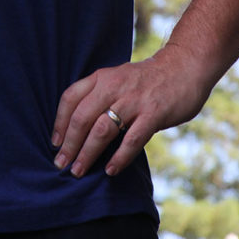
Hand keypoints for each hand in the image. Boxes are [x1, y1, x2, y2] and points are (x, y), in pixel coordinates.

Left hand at [50, 47, 210, 177]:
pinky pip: (132, 139)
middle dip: (70, 144)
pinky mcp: (154, 113)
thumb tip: (78, 128)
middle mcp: (114, 86)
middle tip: (62, 164)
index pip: (71, 98)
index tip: (55, 143)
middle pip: (82, 117)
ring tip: (80, 170)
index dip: (60, 122)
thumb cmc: (146, 80)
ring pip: (103, 130)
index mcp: (102, 77)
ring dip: (88, 153)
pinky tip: (110, 170)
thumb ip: (99, 96)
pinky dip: (119, 157)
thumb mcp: (117, 79)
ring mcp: (134, 100)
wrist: (184, 67)